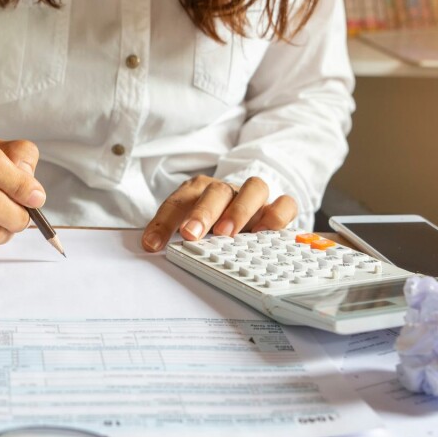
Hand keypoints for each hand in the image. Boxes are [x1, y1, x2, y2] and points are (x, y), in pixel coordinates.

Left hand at [141, 175, 296, 251]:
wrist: (245, 207)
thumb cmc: (212, 221)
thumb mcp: (188, 226)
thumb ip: (173, 234)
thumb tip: (152, 248)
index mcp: (198, 191)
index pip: (178, 201)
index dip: (163, 222)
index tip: (152, 244)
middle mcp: (227, 190)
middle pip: (216, 191)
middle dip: (202, 213)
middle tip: (191, 233)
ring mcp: (253, 197)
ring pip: (254, 188)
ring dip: (239, 210)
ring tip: (227, 233)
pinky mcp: (277, 207)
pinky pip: (285, 203)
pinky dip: (277, 215)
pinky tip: (264, 233)